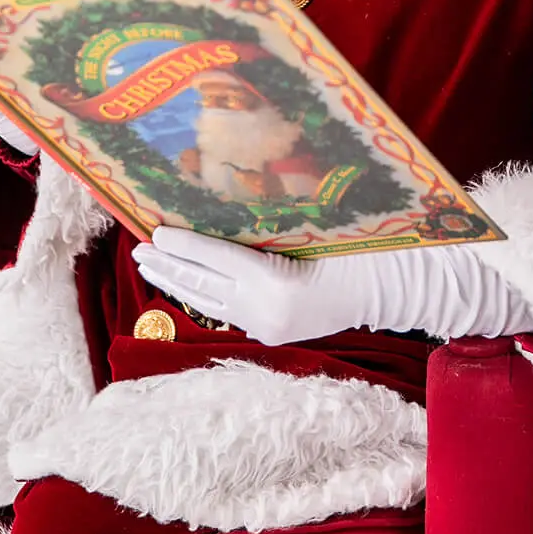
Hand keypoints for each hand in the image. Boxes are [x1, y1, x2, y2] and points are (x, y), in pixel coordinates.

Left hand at [134, 225, 532, 346]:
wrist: (394, 288)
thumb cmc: (364, 247)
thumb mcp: (319, 228)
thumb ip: (274, 223)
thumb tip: (228, 202)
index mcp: (279, 286)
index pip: (218, 261)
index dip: (184, 244)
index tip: (154, 230)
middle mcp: (267, 312)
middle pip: (203, 284)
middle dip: (168, 265)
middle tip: (138, 248)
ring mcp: (267, 327)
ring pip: (209, 300)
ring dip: (177, 279)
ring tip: (148, 264)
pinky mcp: (270, 332)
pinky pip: (226, 308)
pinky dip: (202, 289)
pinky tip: (186, 279)